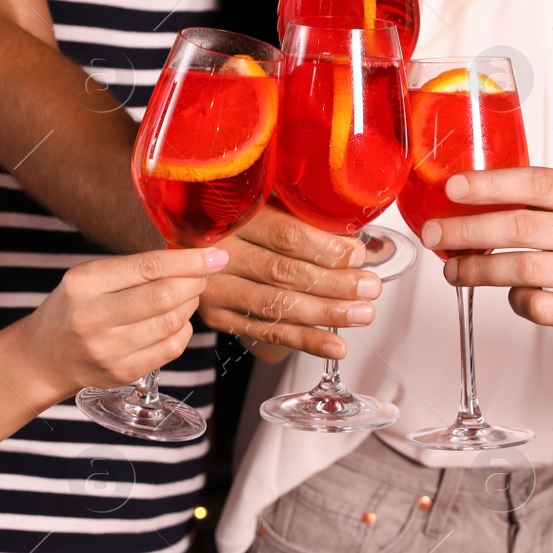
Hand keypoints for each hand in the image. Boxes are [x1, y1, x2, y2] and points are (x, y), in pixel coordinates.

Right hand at [24, 247, 226, 390]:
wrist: (44, 357)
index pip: (148, 267)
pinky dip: (183, 330)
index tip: (216, 255)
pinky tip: (176, 321)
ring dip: (190, 305)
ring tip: (187, 295)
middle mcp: (94, 317)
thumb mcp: (88, 278)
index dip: (189, 261)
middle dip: (195, 282)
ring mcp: (108, 349)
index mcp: (84, 283)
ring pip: (173, 322)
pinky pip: (171, 348)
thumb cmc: (73, 309)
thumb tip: (190, 257)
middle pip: (165, 296)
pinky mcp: (122, 372)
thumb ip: (133, 269)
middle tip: (203, 275)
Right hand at [200, 205, 382, 359]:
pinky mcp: (218, 316)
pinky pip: (266, 332)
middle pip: (284, 272)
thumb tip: (356, 248)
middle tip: (370, 289)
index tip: (358, 256)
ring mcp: (215, 288)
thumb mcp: (262, 206)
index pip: (286, 236)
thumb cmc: (236, 222)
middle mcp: (220, 253)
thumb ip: (303, 221)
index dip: (326, 248)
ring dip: (325, 313)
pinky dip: (304, 341)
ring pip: (277, 305)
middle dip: (335, 283)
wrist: (182, 245)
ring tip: (361, 314)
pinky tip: (334, 346)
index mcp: (234, 216)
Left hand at [418, 168, 552, 346]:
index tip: (453, 188)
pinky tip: (511, 293)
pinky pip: (536, 306)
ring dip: (477, 270)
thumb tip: (471, 198)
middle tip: (434, 233)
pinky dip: (514, 300)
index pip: (537, 183)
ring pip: (522, 270)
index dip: (491, 184)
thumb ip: (544, 200)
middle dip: (467, 230)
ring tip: (454, 270)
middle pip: (521, 228)